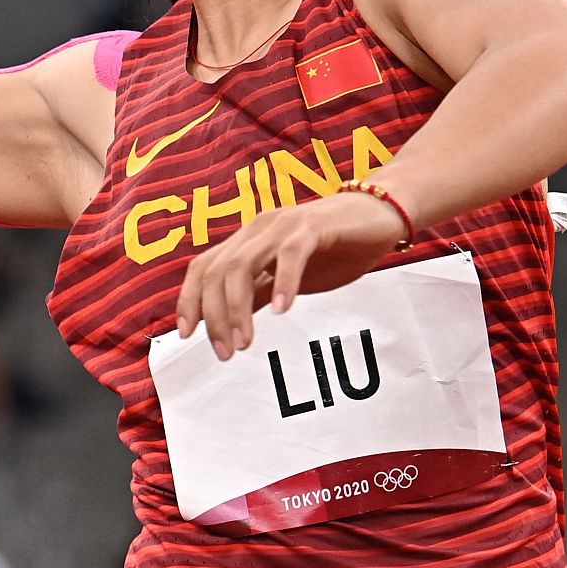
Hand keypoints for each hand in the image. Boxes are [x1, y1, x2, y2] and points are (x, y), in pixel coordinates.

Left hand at [174, 191, 407, 359]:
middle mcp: (258, 228)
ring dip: (239, 307)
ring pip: (244, 265)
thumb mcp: (286, 279)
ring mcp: (284, 225)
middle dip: (214, 315)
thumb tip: (227, 322)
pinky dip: (282, 283)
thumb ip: (256, 294)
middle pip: (217, 271)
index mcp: (247, 240)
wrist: (381, 215)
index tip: (185, 335)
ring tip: (246, 342)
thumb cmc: (334, 249)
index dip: (189, 299)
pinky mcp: (314, 226)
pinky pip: (290, 254)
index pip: (203, 267)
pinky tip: (282, 311)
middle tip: (225, 352)